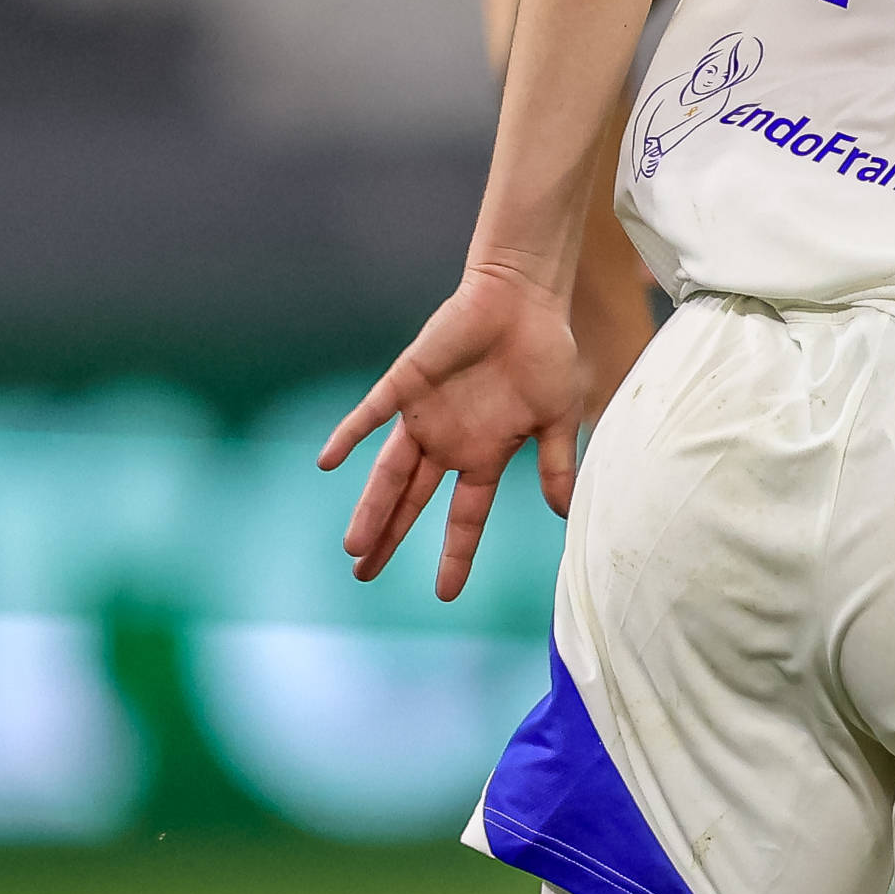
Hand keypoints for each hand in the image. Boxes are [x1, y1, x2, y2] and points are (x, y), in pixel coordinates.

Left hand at [321, 264, 589, 599]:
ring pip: (389, 472)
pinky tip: (329, 462)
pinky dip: (350, 436)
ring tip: (353, 546)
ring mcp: (423, 416)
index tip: (445, 593)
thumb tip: (566, 515)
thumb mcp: (558, 420)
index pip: (465, 515)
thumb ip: (556, 466)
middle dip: (389, 538)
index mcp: (484, 455)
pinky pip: (372, 414)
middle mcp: (448, 442)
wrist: (524, 300)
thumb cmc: (545, 355)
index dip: (456, 553)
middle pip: (411, 501)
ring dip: (372, 507)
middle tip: (362, 574)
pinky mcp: (406, 383)